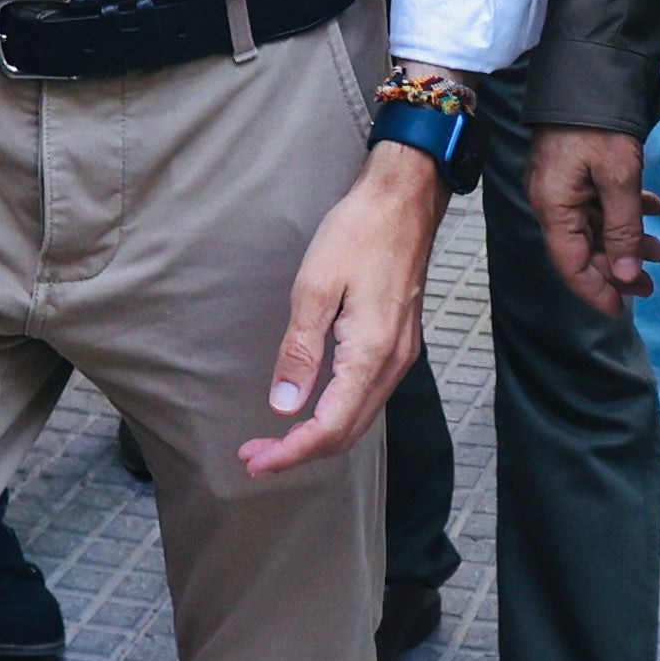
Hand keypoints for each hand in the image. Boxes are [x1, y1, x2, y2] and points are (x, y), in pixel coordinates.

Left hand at [244, 144, 441, 477]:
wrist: (405, 200)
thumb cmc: (359, 232)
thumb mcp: (315, 287)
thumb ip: (299, 351)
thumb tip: (285, 405)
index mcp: (371, 353)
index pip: (330, 427)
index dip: (290, 452)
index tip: (254, 460)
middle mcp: (392, 363)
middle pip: (348, 432)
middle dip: (299, 451)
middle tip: (254, 455)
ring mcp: (401, 355)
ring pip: (360, 418)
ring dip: (318, 435)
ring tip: (276, 440)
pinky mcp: (398, 343)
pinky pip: (368, 396)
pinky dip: (338, 414)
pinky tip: (313, 408)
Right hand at [529, 124, 659, 320]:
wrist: (589, 71)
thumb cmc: (599, 125)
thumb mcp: (618, 178)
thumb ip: (622, 230)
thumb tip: (622, 276)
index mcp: (554, 207)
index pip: (571, 264)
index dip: (596, 291)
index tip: (622, 310)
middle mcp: (553, 200)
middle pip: (583, 249)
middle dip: (617, 268)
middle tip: (651, 284)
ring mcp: (563, 185)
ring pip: (595, 226)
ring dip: (626, 240)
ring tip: (659, 250)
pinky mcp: (576, 169)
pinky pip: (599, 202)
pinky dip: (626, 211)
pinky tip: (652, 209)